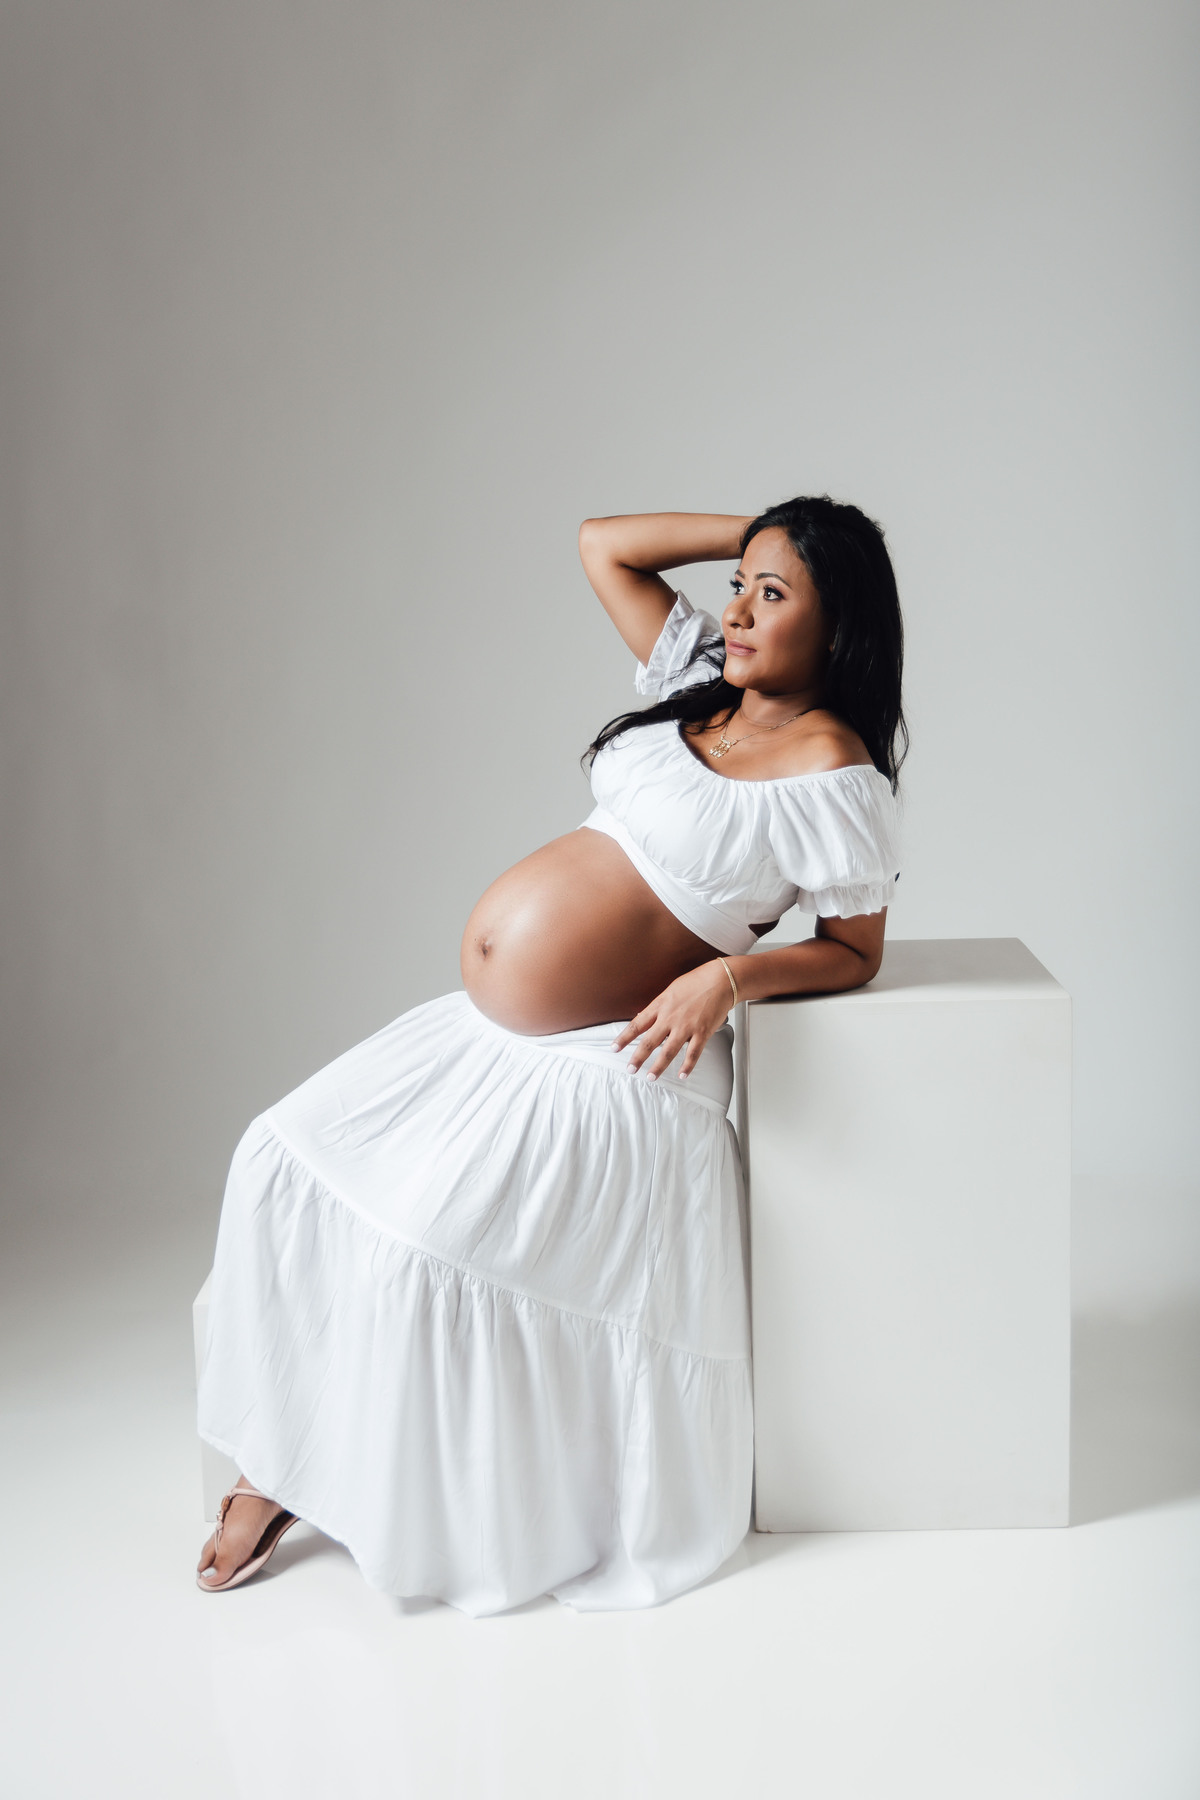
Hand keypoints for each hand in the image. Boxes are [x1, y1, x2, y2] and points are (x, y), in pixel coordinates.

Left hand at [612, 961, 734, 1079]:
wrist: (721, 980)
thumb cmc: (697, 982)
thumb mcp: (670, 990)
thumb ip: (657, 1006)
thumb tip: (642, 1017)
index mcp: (660, 1005)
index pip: (637, 1024)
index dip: (624, 1038)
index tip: (614, 1048)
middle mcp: (670, 1018)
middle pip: (649, 1042)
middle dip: (637, 1058)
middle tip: (630, 1069)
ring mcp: (686, 1026)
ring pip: (668, 1051)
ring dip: (658, 1066)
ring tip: (651, 1077)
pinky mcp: (702, 1032)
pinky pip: (693, 1053)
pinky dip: (688, 1066)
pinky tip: (683, 1075)